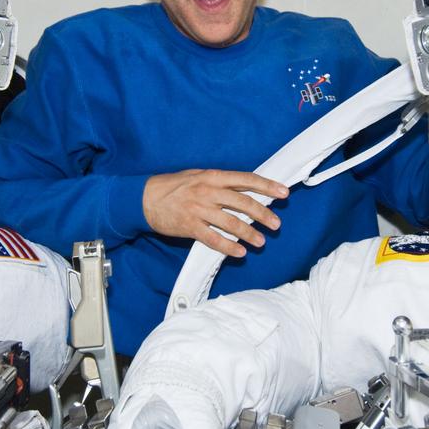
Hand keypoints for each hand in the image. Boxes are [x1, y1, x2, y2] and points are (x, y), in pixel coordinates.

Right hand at [143, 170, 288, 257]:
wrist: (145, 198)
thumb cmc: (174, 186)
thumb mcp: (198, 176)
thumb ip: (220, 182)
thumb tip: (245, 188)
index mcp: (212, 176)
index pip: (245, 180)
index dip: (266, 186)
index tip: (283, 193)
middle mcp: (208, 192)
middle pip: (242, 203)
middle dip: (263, 214)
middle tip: (277, 224)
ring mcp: (199, 210)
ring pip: (231, 223)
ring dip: (249, 233)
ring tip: (262, 242)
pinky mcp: (190, 227)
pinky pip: (213, 239)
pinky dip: (228, 246)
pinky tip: (239, 252)